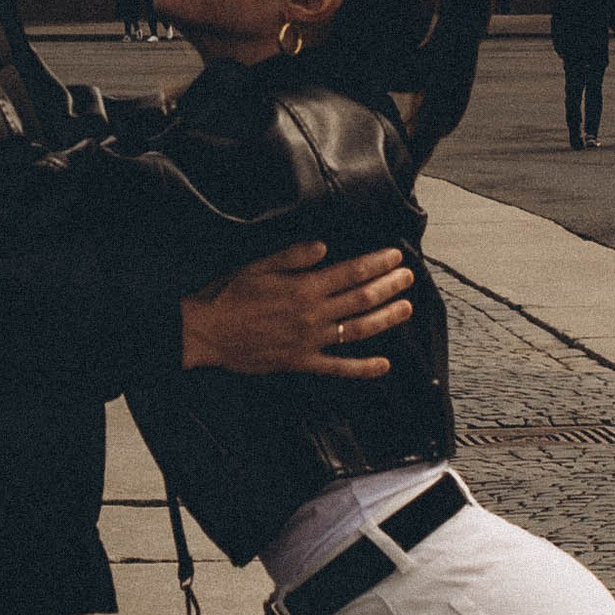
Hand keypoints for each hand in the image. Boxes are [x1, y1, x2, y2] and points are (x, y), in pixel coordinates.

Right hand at [183, 241, 415, 378]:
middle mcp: (313, 314)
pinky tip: (384, 365)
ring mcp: (310, 341)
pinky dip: (363, 368)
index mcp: (304, 288)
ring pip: (358, 330)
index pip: (351, 273)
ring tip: (406, 308)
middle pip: (362, 299)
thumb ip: (293, 256)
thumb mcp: (259, 265)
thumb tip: (324, 246)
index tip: (395, 256)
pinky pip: (338, 368)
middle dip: (389, 286)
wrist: (206, 332)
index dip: (376, 264)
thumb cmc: (229, 295)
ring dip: (386, 319)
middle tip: (408, 277)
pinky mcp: (302, 362)